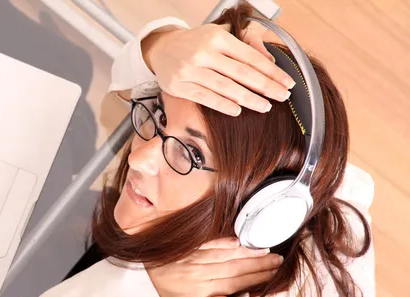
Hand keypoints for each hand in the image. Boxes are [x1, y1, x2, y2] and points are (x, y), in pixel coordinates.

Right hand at [142, 22, 295, 115]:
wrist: (160, 49)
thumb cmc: (195, 44)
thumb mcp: (219, 35)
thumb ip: (245, 43)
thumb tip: (269, 60)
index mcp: (217, 37)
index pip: (250, 57)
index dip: (271, 71)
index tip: (286, 82)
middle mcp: (203, 52)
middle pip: (241, 73)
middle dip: (265, 86)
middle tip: (282, 96)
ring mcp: (190, 70)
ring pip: (224, 87)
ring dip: (248, 99)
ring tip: (264, 107)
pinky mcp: (179, 86)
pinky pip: (204, 97)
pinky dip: (222, 105)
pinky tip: (237, 110)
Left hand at [146, 237, 282, 296]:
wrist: (138, 277)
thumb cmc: (165, 296)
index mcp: (198, 291)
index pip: (233, 284)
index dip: (255, 280)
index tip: (273, 276)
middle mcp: (197, 274)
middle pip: (233, 269)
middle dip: (258, 265)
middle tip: (278, 261)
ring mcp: (191, 257)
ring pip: (224, 254)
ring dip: (247, 252)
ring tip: (266, 250)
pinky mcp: (186, 245)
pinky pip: (208, 242)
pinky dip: (225, 240)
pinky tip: (240, 239)